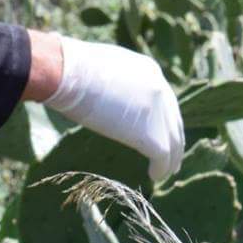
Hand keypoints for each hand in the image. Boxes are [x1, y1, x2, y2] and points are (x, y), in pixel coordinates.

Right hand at [41, 36, 185, 181]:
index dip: (163, 119)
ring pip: (173, 141)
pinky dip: (161, 168)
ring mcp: (157, 112)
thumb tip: (105, 92)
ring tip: (165, 172)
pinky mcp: (150, 133)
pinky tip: (155, 176)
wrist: (68, 73)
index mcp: (150, 71)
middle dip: (174, 140)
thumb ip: (117, 81)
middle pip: (173, 121)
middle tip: (172, 158)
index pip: (164, 100)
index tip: (161, 131)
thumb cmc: (72, 68)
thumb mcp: (105, 66)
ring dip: (170, 159)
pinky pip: (162, 155)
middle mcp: (160, 89)